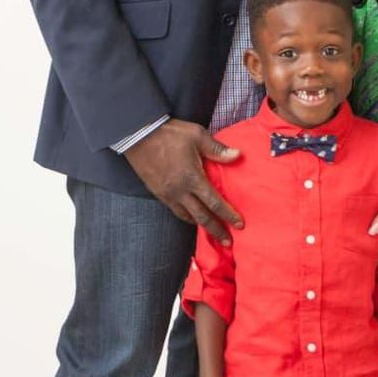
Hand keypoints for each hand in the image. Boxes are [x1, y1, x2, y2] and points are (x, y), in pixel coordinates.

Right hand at [125, 119, 241, 242]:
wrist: (138, 135)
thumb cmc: (169, 134)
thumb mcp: (197, 136)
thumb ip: (217, 149)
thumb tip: (238, 155)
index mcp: (192, 178)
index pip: (214, 202)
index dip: (228, 215)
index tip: (239, 225)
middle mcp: (180, 192)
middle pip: (202, 217)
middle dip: (216, 230)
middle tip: (228, 242)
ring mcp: (168, 194)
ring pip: (187, 217)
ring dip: (201, 226)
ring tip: (211, 231)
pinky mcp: (158, 193)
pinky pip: (175, 210)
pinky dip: (187, 217)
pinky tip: (192, 216)